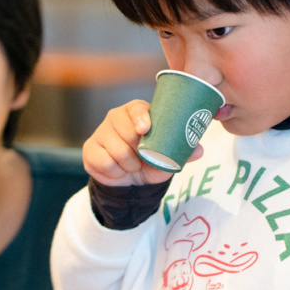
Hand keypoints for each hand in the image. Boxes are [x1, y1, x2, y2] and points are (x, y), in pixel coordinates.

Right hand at [83, 100, 201, 186]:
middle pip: (125, 130)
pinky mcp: (90, 149)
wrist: (131, 181)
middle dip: (137, 150)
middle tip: (142, 158)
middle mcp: (116, 117)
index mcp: (136, 112)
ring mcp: (101, 132)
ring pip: (115, 150)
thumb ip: (183, 151)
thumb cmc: (151, 161)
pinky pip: (104, 162)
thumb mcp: (168, 157)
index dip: (141, 117)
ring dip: (129, 165)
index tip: (146, 129)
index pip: (136, 108)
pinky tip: (119, 171)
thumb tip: (199, 150)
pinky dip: (116, 172)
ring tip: (132, 166)